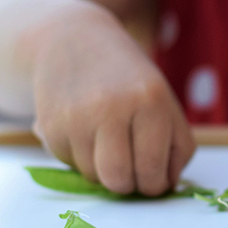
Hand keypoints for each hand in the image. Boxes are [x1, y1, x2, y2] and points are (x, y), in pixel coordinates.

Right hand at [31, 17, 194, 195]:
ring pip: (94, 176)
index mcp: (150, 100)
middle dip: (128, 185)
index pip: (153, 168)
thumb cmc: (129, 79)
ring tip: (107, 139)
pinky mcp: (50, 126)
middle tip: (132, 170)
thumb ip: (177, 145)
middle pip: (119, 180)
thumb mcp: (164, 102)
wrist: (73, 41)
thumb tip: (167, 186)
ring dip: (103, 170)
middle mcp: (111, 107)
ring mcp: (76, 117)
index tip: (154, 178)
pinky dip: (80, 157)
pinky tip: (84, 130)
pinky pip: (70, 164)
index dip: (155, 184)